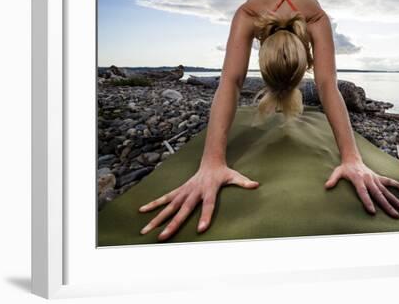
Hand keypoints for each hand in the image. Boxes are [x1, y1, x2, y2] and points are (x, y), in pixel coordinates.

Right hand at [138, 163, 258, 240]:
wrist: (210, 160)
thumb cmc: (223, 172)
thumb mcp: (234, 176)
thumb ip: (244, 182)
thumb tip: (256, 185)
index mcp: (208, 190)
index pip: (208, 205)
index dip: (205, 216)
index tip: (201, 230)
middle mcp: (194, 192)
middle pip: (183, 210)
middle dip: (173, 224)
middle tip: (163, 237)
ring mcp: (184, 191)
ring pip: (169, 207)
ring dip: (156, 218)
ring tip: (145, 230)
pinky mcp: (179, 191)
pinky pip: (164, 199)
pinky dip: (153, 205)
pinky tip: (142, 211)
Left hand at [324, 160, 398, 218]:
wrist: (352, 158)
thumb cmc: (344, 168)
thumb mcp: (337, 172)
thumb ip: (333, 179)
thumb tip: (326, 186)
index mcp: (358, 180)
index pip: (363, 192)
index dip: (367, 201)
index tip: (373, 212)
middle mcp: (369, 180)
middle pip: (378, 194)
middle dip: (386, 206)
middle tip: (395, 216)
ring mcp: (375, 179)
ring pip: (386, 191)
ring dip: (395, 200)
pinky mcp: (379, 177)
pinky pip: (390, 181)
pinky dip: (398, 185)